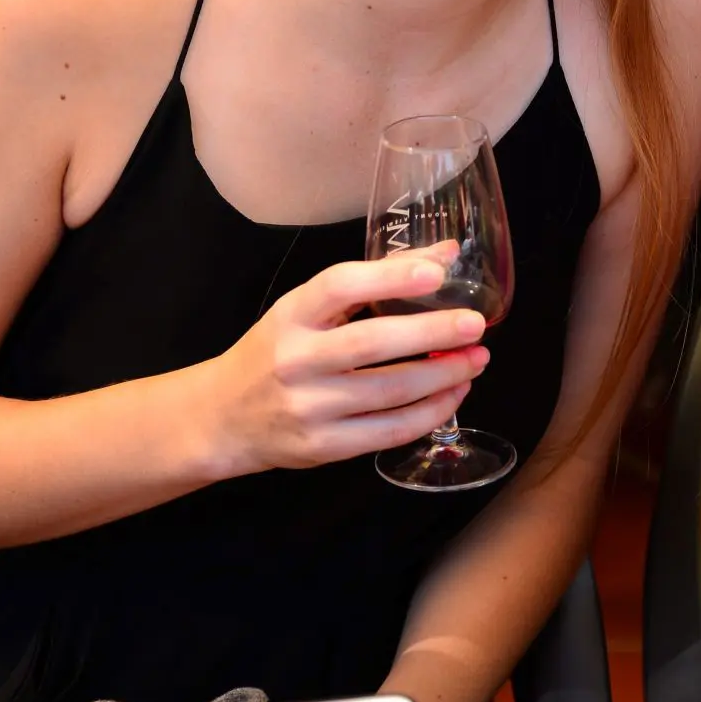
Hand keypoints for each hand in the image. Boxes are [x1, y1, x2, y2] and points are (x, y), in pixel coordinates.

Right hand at [200, 246, 488, 477]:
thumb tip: (446, 254)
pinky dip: (429, 413)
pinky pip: (388, 431)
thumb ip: (376, 280)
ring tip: (476, 360)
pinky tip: (453, 394)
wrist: (223, 418)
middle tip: (475, 324)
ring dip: (443, 376)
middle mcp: (296, 360)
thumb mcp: (309, 309)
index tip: (437, 271)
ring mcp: (309, 408)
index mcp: (291, 315)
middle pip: (372, 343)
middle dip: (432, 333)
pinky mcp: (323, 447)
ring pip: (390, 391)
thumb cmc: (276, 352)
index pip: (339, 287)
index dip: (390, 277)